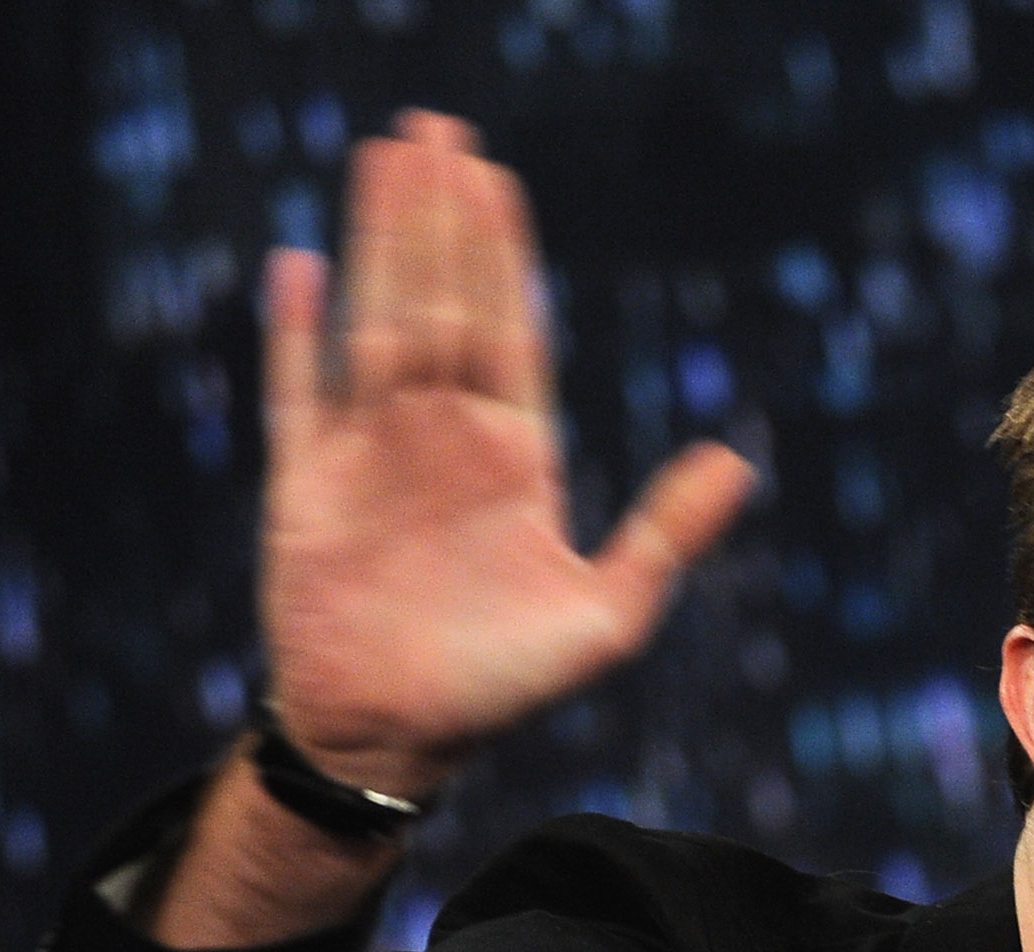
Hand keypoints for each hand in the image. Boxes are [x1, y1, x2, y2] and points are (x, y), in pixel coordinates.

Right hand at [258, 110, 754, 794]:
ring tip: (383, 160)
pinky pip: (296, 390)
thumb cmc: (504, 688)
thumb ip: (667, 534)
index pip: (511, 331)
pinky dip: (294, 331)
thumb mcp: (607, 614)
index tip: (494, 176)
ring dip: (378, 242)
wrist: (396, 739)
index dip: (503, 253)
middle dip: (440, 219)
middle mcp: (442, 439)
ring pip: (374, 321)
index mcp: (515, 458)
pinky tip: (299, 264)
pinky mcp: (306, 482)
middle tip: (437, 130)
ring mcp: (371, 453)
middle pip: (442, 303)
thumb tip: (739, 458)